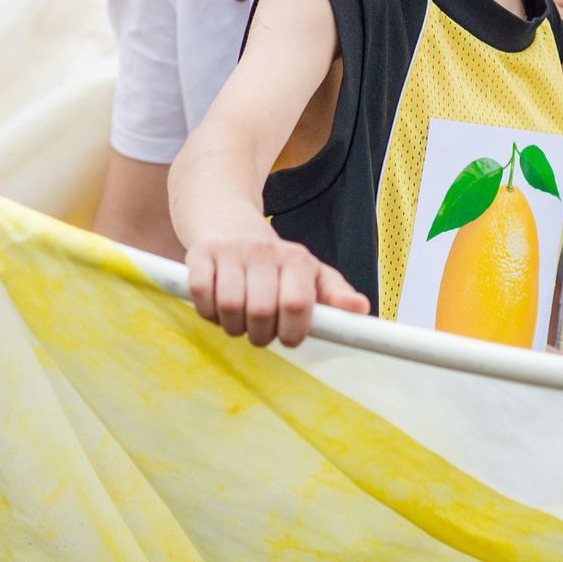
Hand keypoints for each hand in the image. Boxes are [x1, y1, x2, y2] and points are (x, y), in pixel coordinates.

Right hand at [185, 228, 367, 346]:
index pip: (296, 305)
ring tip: (239, 322)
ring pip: (230, 307)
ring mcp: (231, 250)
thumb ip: (336, 295)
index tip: (287, 338)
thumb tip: (361, 309)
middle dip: (259, 335)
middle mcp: (264, 251)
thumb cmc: (275, 261)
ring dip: (232, 327)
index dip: (292, 332)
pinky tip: (216, 308)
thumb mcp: (310, 274)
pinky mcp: (201, 253)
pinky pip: (202, 295)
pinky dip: (207, 312)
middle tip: (259, 332)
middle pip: (261, 312)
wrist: (230, 223)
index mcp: (296, 259)